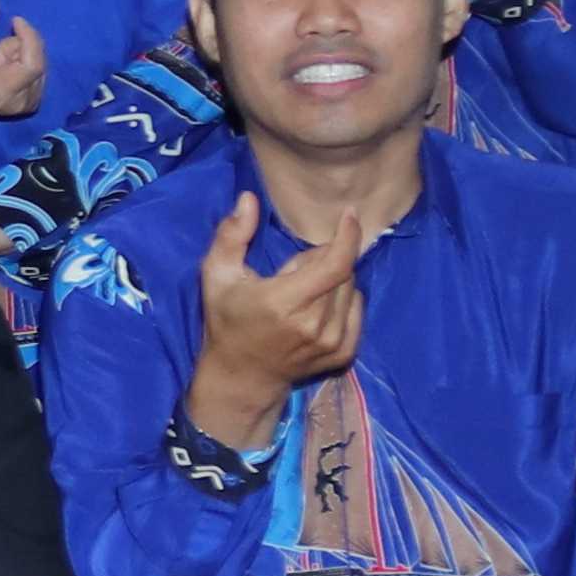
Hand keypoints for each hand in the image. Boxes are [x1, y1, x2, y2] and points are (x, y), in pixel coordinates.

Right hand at [0, 0, 47, 129]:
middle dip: (15, 47)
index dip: (28, 37)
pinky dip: (22, 62)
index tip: (15, 20)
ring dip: (17, 55)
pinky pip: (37, 68)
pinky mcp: (31, 100)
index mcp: (3, 93)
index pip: (33, 64)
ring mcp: (28, 104)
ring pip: (38, 62)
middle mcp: (22, 103)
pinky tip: (4, 70)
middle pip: (36, 59)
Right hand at [183, 188, 363, 442]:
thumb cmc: (227, 322)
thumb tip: (249, 198)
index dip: (347, 235)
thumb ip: (231, 235)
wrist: (241, 377)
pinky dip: (345, 302)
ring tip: (303, 294)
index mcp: (284, 303)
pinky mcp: (343, 354)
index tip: (348, 215)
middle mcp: (314, 325)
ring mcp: (332, 343)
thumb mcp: (216, 275)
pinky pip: (358, 310)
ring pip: (353, 289)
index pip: (335, 263)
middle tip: (293, 274)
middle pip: (343, 271)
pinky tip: (319, 309)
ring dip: (334, 281)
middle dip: (323, 260)